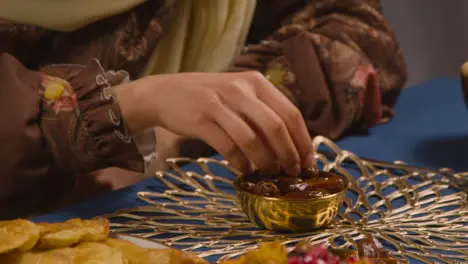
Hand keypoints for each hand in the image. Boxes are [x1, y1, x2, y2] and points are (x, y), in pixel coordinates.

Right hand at [116, 71, 313, 175]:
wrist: (164, 93)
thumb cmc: (209, 98)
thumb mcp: (239, 95)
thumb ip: (263, 113)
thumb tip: (292, 146)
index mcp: (256, 82)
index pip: (290, 112)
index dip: (303, 140)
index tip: (308, 162)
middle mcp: (240, 89)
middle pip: (275, 126)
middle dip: (289, 154)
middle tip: (292, 173)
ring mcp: (219, 103)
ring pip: (252, 138)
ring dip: (265, 161)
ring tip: (269, 173)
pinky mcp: (200, 119)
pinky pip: (227, 146)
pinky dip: (240, 162)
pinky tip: (244, 170)